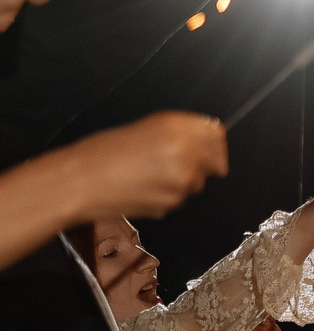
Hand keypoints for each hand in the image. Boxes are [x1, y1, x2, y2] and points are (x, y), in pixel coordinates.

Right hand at [69, 112, 227, 220]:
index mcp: (176, 128)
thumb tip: (208, 135)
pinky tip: (142, 188)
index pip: (217, 135)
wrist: (79, 182)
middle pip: (215, 162)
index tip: (207, 147)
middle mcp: (186, 152)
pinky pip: (179, 198)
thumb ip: (180, 130)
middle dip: (199, 164)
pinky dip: (166, 195)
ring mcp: (182, 180)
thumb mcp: (144, 128)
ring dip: (181, 181)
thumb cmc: (100, 154)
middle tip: (168, 164)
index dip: (212, 142)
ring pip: (197, 183)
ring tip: (147, 174)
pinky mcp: (173, 202)